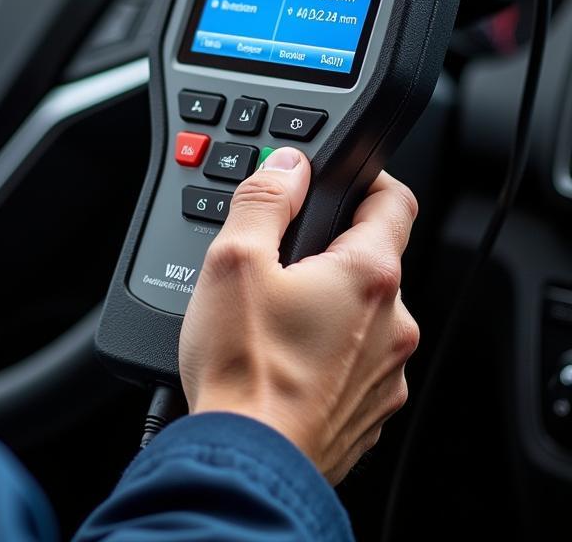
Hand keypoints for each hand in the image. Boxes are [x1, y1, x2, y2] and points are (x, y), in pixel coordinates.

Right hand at [179, 147, 419, 484]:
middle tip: (276, 262)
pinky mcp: (370, 410)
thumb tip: (287, 165)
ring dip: (327, 305)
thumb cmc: (244, 370)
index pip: (395, 200)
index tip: (341, 179)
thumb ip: (264, 199)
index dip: (367, 178)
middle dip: (328, 252)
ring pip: (363, 314)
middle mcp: (395, 324)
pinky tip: (282, 359)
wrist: (248, 464)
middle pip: (372, 259)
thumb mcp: (234, 260)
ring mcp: (387, 372)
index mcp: (368, 276)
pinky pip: (356, 361)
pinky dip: (327, 352)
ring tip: (271, 319)